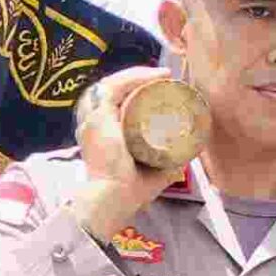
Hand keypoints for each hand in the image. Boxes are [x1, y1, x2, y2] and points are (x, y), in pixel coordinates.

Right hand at [71, 69, 192, 242]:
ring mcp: (92, 118)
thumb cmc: (127, 191)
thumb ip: (165, 167)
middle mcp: (92, 121)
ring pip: (114, 83)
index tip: (160, 83)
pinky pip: (113, 88)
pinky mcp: (97, 118)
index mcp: (99, 130)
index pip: (113, 98)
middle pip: (114, 87)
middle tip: (165, 77)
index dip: (134, 86)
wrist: (113, 200)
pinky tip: (152, 76)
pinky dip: (133, 79)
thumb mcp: (150, 172)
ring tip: (162, 75)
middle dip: (140, 77)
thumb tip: (184, 161)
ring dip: (139, 75)